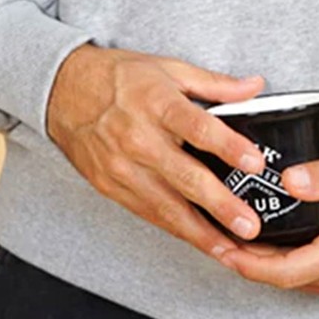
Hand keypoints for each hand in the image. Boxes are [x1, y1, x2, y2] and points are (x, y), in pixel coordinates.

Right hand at [46, 43, 269, 263]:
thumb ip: (214, 83)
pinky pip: (150, 214)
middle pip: (185, 176)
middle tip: (249, 224)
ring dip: (202, 232)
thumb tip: (254, 87)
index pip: (198, 128)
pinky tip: (201, 241)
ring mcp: (123, 168)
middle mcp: (139, 138)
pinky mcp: (112, 188)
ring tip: (231, 250)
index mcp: (157, 103)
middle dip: (220, 204)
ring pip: (167, 207)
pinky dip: (177, 230)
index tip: (255, 162)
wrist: (63, 91)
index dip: (228, 146)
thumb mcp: (168, 68)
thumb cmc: (118, 77)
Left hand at [216, 149, 318, 300]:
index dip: (251, 266)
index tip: (224, 251)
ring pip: (304, 283)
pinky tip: (278, 249)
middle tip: (222, 242)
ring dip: (274, 267)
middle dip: (254, 264)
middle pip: (291, 279)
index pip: (288, 271)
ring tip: (243, 243)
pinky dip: (295, 268)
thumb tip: (289, 181)